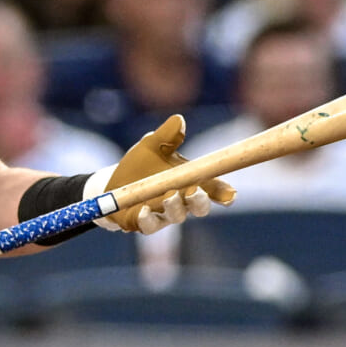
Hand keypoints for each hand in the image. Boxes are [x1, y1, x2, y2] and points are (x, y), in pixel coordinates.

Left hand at [100, 116, 234, 234]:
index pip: (214, 189)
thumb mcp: (152, 145)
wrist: (114, 181)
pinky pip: (149, 225)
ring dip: (174, 207)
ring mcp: (164, 214)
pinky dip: (148, 219)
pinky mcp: (143, 223)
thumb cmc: (141, 163)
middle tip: (194, 190)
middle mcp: (182, 201)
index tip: (231, 195)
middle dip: (200, 201)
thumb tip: (178, 120)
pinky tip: (143, 211)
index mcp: (191, 182)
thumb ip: (167, 135)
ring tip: (169, 195)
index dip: (225, 193)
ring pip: (176, 216)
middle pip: (200, 207)